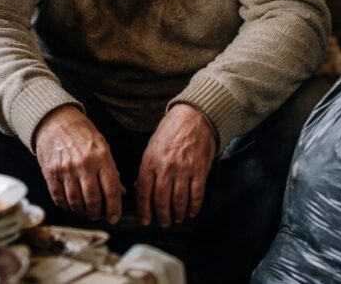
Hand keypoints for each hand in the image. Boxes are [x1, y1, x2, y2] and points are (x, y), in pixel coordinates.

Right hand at [33, 106, 124, 223]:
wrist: (55, 121)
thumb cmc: (81, 133)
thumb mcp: (102, 146)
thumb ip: (111, 170)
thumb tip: (121, 192)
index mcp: (101, 158)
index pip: (111, 190)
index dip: (114, 208)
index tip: (114, 218)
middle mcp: (84, 165)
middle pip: (93, 200)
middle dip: (96, 213)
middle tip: (97, 215)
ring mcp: (66, 170)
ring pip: (75, 202)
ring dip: (81, 211)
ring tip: (84, 210)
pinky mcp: (51, 173)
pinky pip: (59, 197)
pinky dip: (66, 205)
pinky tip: (70, 203)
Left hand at [135, 104, 215, 227]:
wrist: (194, 117)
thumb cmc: (171, 131)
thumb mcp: (151, 147)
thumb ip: (146, 169)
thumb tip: (140, 190)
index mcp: (150, 161)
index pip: (144, 192)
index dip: (144, 210)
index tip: (145, 220)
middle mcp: (166, 167)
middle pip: (161, 200)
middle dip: (161, 216)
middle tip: (163, 222)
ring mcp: (184, 170)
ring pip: (178, 201)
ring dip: (177, 214)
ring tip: (177, 218)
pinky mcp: (199, 170)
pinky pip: (196, 194)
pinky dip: (194, 207)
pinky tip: (191, 211)